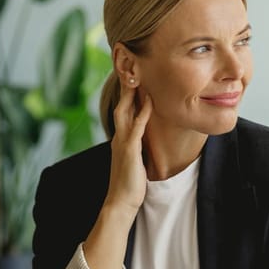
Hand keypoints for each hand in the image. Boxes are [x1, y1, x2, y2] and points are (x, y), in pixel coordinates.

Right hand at [105, 82, 152, 213]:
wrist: (120, 202)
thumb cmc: (129, 184)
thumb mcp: (134, 160)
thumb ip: (136, 147)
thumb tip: (143, 140)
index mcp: (121, 138)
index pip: (123, 110)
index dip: (128, 93)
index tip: (134, 76)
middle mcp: (119, 136)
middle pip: (121, 104)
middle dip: (126, 86)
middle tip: (131, 66)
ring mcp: (122, 142)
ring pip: (125, 111)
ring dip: (131, 93)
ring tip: (138, 75)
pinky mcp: (129, 150)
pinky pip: (136, 127)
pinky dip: (142, 112)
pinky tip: (149, 101)